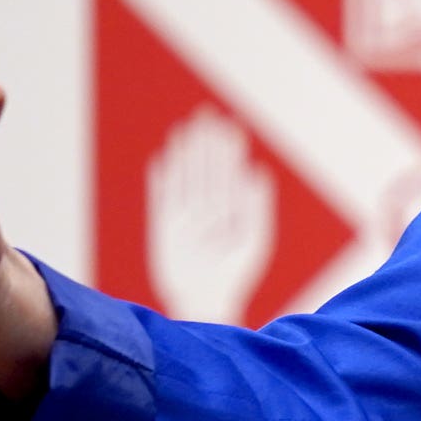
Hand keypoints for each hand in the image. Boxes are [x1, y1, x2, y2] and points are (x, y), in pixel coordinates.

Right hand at [147, 106, 275, 324]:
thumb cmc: (236, 276)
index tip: (232, 125)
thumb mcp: (254, 240)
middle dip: (206, 145)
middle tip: (208, 115)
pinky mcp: (163, 231)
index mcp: (230, 214)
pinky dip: (160, 182)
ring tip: (184, 130)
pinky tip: (160, 161)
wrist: (206, 305)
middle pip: (205, 172)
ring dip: (183, 156)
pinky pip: (160, 201)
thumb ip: (257, 207)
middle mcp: (206, 213)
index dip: (229, 151)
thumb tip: (260, 172)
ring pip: (183, 180)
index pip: (228, 174)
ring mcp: (183, 220)